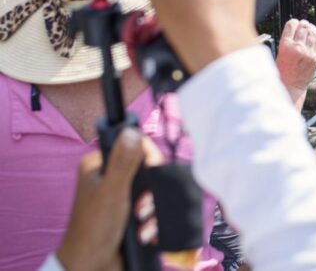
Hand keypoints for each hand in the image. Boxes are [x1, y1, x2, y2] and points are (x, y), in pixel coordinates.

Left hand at [56, 128, 163, 270]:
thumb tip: (132, 129)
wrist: (92, 266)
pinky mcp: (130, 213)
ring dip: (153, 210)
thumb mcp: (111, 191)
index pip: (133, 145)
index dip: (149, 157)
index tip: (152, 172)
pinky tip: (145, 232)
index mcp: (99, 165)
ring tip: (141, 224)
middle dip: (151, 191)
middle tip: (141, 207)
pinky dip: (153, 221)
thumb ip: (123, 162)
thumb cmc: (94, 229)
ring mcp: (120, 196)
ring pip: (153, 191)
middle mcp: (109, 178)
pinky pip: (153, 208)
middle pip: (147, 169)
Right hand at [276, 19, 315, 110]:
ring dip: (311, 28)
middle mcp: (298, 48)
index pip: (291, 25)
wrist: (291, 86)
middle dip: (303, 24)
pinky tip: (315, 33)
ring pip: (312, 33)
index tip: (293, 23)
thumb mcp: (279, 53)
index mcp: (285, 46)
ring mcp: (309, 53)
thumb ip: (287, 40)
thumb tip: (295, 26)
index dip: (293, 22)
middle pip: (303, 27)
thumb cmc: (282, 69)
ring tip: (308, 27)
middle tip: (302, 24)